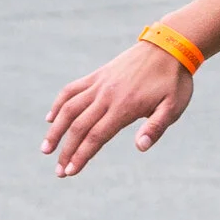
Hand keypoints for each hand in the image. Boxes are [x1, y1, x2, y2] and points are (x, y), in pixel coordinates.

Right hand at [43, 40, 194, 177]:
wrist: (168, 47)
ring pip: (69, 108)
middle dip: (66, 151)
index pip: (96, 136)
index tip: (69, 172)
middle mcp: (106, 95)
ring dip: (55, 130)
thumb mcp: (173, 107)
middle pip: (79, 127)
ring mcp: (99, 84)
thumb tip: (140, 147)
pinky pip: (71, 90)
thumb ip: (156, 127)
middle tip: (58, 172)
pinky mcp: (97, 75)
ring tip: (45, 149)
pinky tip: (51, 119)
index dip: (81, 156)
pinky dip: (58, 104)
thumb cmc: (174, 81)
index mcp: (124, 107)